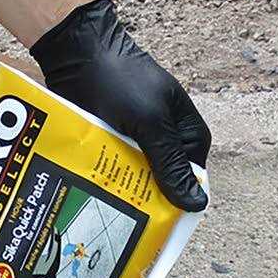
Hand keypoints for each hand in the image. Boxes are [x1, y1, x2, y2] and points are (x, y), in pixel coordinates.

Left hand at [30, 0, 210, 211]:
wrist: (80, 52)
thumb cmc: (121, 81)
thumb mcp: (150, 125)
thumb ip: (169, 164)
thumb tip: (196, 204)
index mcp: (187, 135)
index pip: (188, 182)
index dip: (172, 204)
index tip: (152, 225)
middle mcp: (165, 139)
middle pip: (158, 182)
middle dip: (140, 197)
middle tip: (119, 218)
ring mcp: (136, 138)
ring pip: (131, 176)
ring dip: (117, 188)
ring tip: (100, 207)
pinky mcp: (110, 137)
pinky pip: (109, 165)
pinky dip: (101, 175)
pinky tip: (88, 190)